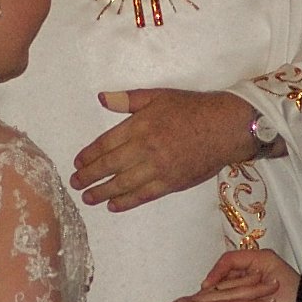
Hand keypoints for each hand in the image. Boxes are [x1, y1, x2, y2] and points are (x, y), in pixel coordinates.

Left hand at [71, 89, 261, 210]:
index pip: (106, 143)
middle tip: (75, 184)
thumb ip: (128, 99)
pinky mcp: (171, 183)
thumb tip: (102, 98)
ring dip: (102, 192)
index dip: (89, 155)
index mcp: (140, 126)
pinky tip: (114, 205)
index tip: (77, 162)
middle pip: (110, 166)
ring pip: (123, 184)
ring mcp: (158, 168)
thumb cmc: (192, 108)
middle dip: (89, 176)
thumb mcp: (159, 95)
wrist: (225, 127)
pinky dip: (126, 202)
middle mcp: (146, 149)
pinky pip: (144, 195)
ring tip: (88, 198)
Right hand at [200, 246, 298, 301]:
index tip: (207, 286)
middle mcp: (256, 272)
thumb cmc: (294, 300)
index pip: (229, 261)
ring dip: (220, 300)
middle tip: (204, 301)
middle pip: (226, 276)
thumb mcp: (265, 274)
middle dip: (216, 288)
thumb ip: (239, 271)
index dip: (215, 272)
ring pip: (228, 292)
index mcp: (261, 260)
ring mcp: (254, 290)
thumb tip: (215, 279)